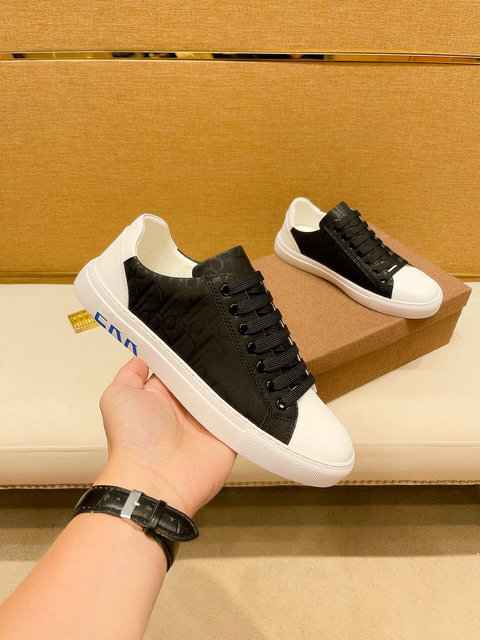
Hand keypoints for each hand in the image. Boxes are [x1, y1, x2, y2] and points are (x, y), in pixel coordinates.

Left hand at [94, 357, 235, 515]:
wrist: (155, 481)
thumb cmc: (132, 442)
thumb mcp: (118, 396)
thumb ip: (130, 372)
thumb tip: (143, 354)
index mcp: (162, 395)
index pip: (179, 365)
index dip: (186, 351)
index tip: (198, 332)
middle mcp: (185, 407)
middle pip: (205, 376)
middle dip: (212, 363)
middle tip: (221, 345)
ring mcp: (208, 422)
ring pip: (226, 392)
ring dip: (230, 382)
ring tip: (235, 365)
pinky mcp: (227, 436)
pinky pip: (243, 416)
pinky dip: (246, 406)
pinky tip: (249, 390)